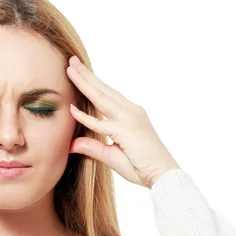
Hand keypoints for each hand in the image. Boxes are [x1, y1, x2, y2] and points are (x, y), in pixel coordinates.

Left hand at [66, 56, 180, 188]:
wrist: (164, 175)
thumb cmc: (142, 166)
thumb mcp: (112, 156)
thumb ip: (93, 147)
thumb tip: (72, 144)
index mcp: (129, 115)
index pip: (107, 95)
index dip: (92, 83)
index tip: (79, 72)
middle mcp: (130, 112)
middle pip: (103, 90)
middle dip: (86, 75)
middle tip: (71, 60)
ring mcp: (129, 119)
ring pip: (101, 98)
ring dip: (84, 83)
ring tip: (71, 68)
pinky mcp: (126, 131)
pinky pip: (101, 123)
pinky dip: (85, 116)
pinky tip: (71, 108)